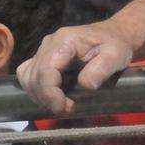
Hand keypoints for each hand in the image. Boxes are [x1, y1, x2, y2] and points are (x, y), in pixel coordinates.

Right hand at [16, 21, 135, 114]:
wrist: (113, 36)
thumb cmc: (115, 44)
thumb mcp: (116, 55)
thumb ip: (101, 69)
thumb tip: (85, 86)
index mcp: (65, 41)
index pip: (46, 70)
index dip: (50, 93)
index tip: (63, 108)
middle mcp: (49, 44)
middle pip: (33, 77)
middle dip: (47, 98)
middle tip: (68, 109)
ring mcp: (43, 51)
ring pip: (28, 79)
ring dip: (41, 96)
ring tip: (62, 105)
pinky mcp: (42, 60)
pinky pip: (28, 77)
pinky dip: (37, 91)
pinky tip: (52, 98)